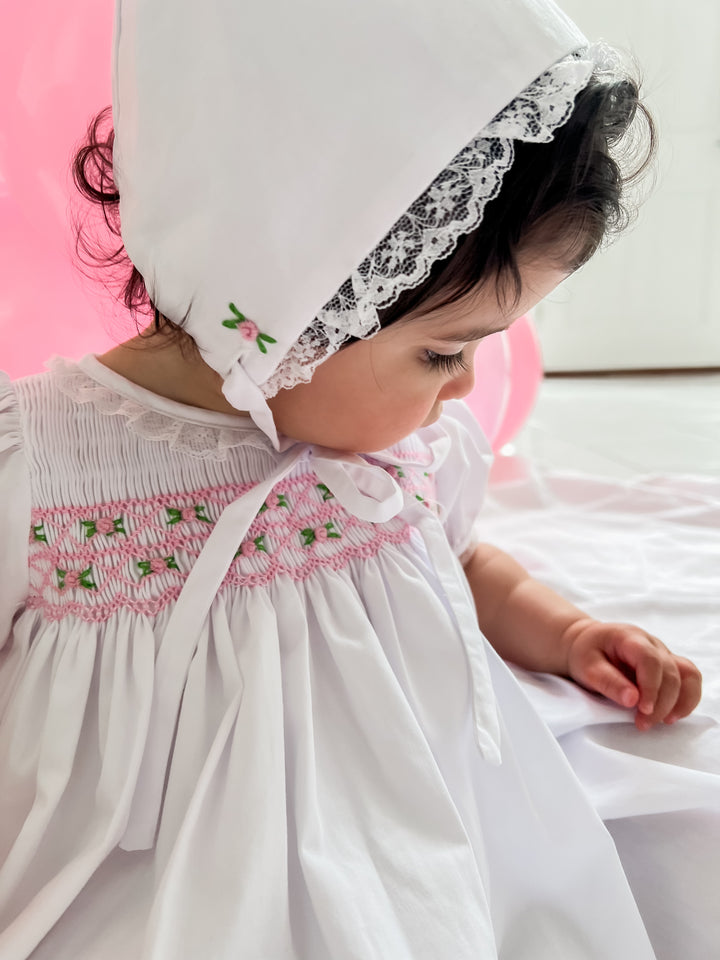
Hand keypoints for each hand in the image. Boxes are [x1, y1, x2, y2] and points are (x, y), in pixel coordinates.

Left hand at [563, 618, 701, 729]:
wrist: (586, 643)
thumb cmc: (586, 653)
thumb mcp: (586, 667)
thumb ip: (608, 682)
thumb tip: (632, 700)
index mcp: (630, 638)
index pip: (650, 660)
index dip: (651, 687)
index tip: (643, 710)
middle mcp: (652, 644)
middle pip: (670, 672)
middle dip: (661, 702)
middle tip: (643, 723)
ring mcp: (663, 654)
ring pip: (687, 674)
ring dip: (680, 701)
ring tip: (664, 721)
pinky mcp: (668, 667)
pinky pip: (689, 680)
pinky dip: (687, 699)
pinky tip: (673, 715)